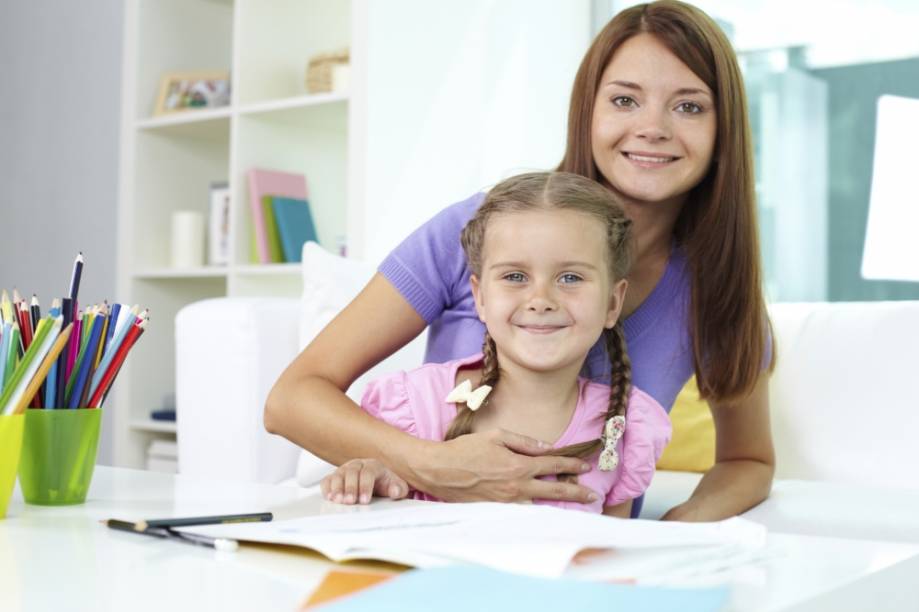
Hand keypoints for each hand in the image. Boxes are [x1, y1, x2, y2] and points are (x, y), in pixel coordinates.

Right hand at [321, 458, 409, 504]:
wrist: (378, 481)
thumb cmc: (385, 484)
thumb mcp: (397, 487)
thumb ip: (399, 489)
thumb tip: (395, 491)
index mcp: (373, 465)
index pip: (368, 473)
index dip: (365, 486)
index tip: (365, 500)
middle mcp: (357, 465)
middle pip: (352, 473)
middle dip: (351, 488)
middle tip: (350, 502)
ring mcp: (345, 470)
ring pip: (338, 475)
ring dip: (337, 488)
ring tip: (338, 500)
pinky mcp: (335, 477)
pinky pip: (328, 480)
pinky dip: (327, 488)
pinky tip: (329, 497)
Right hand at [409, 429, 598, 503]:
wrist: (439, 470)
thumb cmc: (465, 449)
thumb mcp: (495, 436)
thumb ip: (523, 441)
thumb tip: (546, 447)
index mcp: (518, 465)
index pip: (552, 465)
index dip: (571, 465)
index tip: (584, 466)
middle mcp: (516, 486)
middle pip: (554, 490)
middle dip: (576, 492)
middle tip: (592, 496)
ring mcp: (507, 502)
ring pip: (539, 504)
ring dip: (556, 503)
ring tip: (571, 503)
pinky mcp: (496, 510)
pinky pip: (521, 511)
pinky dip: (534, 510)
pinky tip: (541, 510)